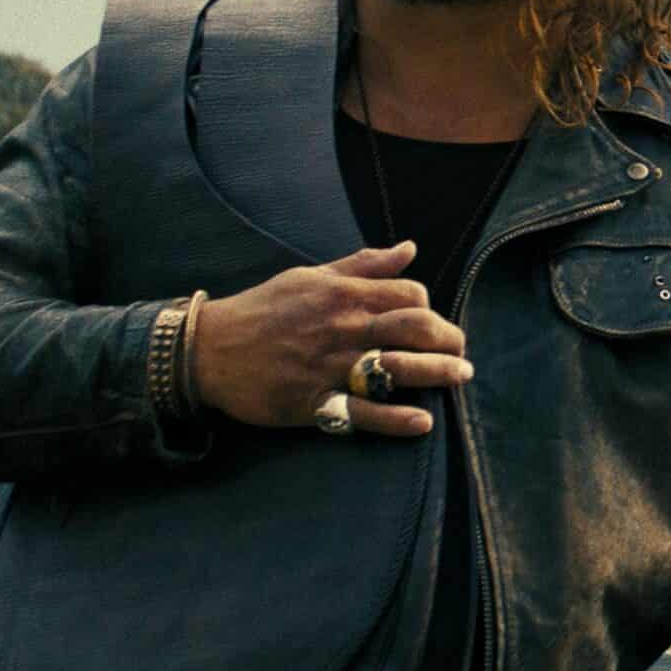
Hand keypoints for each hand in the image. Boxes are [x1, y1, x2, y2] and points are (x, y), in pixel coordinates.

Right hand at [188, 241, 469, 436]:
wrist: (208, 349)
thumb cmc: (262, 309)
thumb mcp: (312, 276)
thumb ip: (363, 265)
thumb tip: (409, 248)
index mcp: (343, 294)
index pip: (410, 294)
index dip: (430, 309)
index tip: (430, 324)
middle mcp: (343, 327)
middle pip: (416, 328)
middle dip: (449, 340)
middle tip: (461, 353)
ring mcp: (330, 366)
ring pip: (398, 368)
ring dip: (438, 373)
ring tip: (459, 377)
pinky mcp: (314, 401)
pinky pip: (363, 413)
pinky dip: (396, 419)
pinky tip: (422, 422)